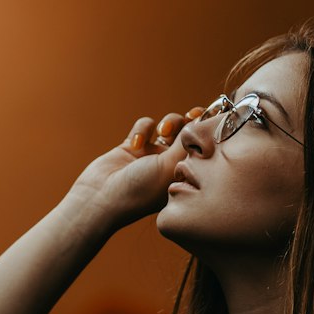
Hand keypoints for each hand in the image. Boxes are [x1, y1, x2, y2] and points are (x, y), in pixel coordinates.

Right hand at [66, 108, 205, 230]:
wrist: (101, 198)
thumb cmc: (140, 190)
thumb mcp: (170, 166)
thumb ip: (185, 141)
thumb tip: (200, 121)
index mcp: (186, 174)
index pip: (204, 148)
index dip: (207, 132)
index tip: (212, 118)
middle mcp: (172, 164)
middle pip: (189, 133)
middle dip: (190, 122)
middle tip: (193, 115)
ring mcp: (152, 154)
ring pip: (169, 125)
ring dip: (169, 123)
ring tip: (163, 132)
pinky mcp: (133, 146)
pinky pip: (145, 126)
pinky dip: (143, 129)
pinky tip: (136, 144)